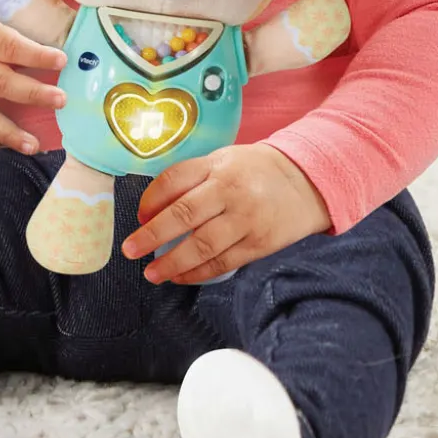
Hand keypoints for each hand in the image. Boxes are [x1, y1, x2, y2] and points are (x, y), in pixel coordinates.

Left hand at [120, 143, 331, 283]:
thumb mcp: (223, 161)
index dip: (151, 199)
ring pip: (203, 245)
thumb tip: (153, 210)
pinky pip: (223, 263)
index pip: (175, 179)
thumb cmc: (255, 171)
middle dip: (152, 235)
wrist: (307, 182)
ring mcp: (246, 220)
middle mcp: (230, 191)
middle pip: (184, 214)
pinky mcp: (259, 244)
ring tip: (151, 273)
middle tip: (130, 250)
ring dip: (173, 262)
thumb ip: (192, 180)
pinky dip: (198, 273)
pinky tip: (180, 276)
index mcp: (218, 166)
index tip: (139, 216)